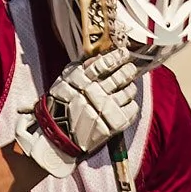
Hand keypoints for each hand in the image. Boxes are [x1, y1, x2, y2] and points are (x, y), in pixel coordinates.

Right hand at [14, 48, 138, 178]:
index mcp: (82, 81)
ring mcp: (106, 108)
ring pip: (128, 91)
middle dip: (128, 70)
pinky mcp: (114, 123)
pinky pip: (132, 109)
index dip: (116, 57)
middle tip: (130, 68)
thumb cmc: (60, 108)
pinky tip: (127, 103)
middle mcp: (95, 93)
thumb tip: (96, 56)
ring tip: (128, 86)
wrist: (58, 138)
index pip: (104, 63)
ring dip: (130, 86)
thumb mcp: (64, 83)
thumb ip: (79, 68)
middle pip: (120, 76)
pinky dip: (132, 104)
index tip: (123, 53)